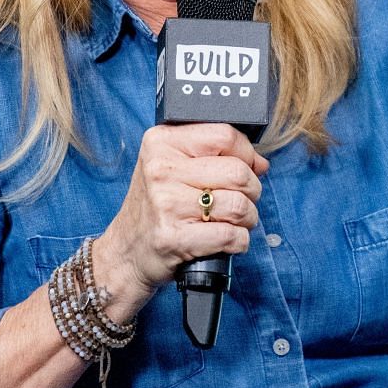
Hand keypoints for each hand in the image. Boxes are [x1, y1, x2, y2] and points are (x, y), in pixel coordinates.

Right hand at [97, 123, 268, 309]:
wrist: (127, 251)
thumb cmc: (157, 207)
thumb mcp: (173, 166)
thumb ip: (214, 156)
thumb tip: (260, 162)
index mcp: (161, 142)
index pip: (225, 135)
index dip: (247, 154)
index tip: (247, 167)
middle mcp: (161, 169)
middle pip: (238, 172)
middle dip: (251, 190)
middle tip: (240, 200)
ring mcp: (165, 203)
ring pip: (238, 205)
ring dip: (247, 218)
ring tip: (234, 221)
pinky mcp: (173, 237)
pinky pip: (230, 235)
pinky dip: (239, 241)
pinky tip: (227, 240)